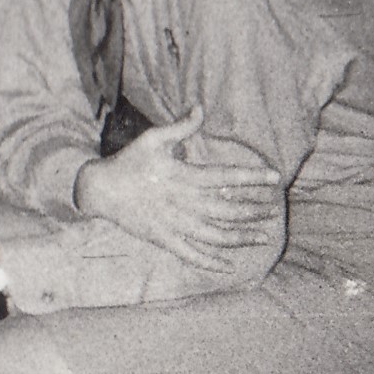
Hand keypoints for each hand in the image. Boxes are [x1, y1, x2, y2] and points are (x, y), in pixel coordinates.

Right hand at [74, 106, 282, 271]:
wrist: (99, 189)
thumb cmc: (128, 161)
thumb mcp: (151, 139)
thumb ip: (180, 126)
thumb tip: (200, 108)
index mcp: (181, 176)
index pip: (224, 177)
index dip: (251, 177)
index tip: (274, 177)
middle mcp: (181, 202)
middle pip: (226, 210)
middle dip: (253, 211)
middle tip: (272, 210)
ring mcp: (173, 223)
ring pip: (215, 235)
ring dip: (241, 238)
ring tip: (262, 237)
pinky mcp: (163, 239)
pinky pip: (191, 254)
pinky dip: (210, 262)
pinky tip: (228, 264)